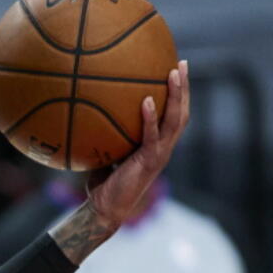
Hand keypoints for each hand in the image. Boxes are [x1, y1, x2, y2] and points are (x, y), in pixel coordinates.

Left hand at [86, 59, 190, 229]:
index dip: (178, 95)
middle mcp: (164, 148)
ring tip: (174, 72)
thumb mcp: (106, 154)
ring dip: (176, 96)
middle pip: (182, 113)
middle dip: (184, 88)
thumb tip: (89, 111)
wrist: (104, 209)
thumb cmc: (103, 184)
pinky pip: (151, 136)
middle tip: (182, 63)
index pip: (174, 116)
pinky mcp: (149, 162)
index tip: (176, 70)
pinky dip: (150, 118)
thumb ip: (106, 135)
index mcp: (157, 146)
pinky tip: (146, 100)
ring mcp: (159, 155)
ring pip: (175, 121)